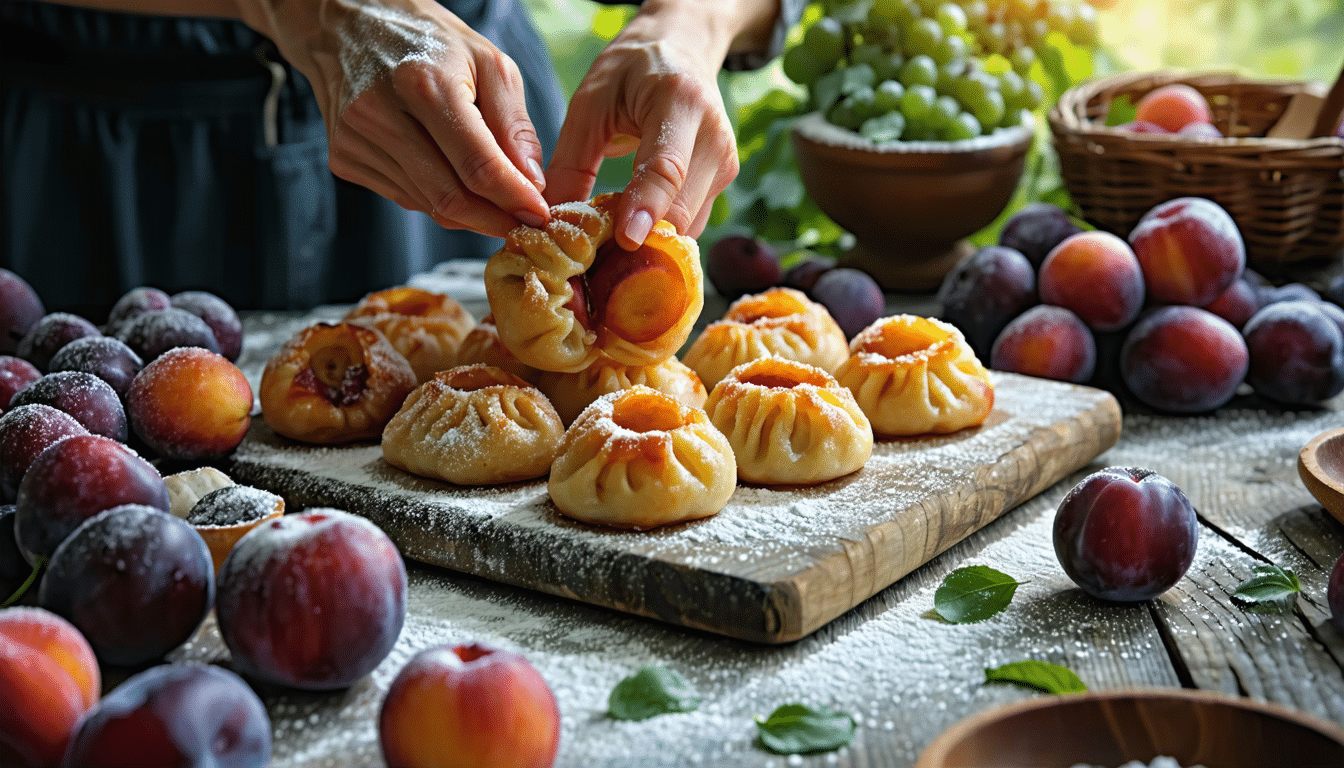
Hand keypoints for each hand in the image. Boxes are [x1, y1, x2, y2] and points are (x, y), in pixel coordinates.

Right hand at [241, 0, 550, 235]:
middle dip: (493, 219)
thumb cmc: (430, 41)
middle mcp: (381, 115)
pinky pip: (405, 198)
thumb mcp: (488, 63)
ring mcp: (356, 140)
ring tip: (490, 197)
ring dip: (467, 212)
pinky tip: (445, 173)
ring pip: (428, 205)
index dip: (514, 199)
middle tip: (521, 224)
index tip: (540, 215)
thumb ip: (514, 125)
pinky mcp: (343, 158)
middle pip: (450, 197)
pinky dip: (435, 197)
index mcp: (425, 84)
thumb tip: (532, 184)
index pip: (478, 166)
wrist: (349, 24)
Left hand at [543, 4, 743, 249]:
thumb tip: (553, 226)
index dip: (646, 206)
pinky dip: (660, 234)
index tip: (625, 239)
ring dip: (649, 243)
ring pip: (688, 226)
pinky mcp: (722, 182)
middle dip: (639, 240)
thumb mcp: (590, 103)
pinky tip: (631, 230)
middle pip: (681, 209)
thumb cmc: (631, 72)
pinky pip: (691, 223)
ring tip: (607, 244)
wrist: (681, 51)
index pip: (667, 166)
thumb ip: (571, 163)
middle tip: (592, 259)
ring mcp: (724, 163)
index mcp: (679, 101)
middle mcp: (713, 136)